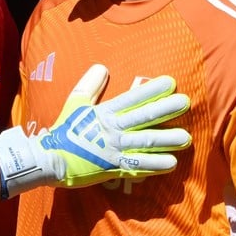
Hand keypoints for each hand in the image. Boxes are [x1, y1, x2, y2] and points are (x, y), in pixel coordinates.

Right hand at [0, 64, 190, 198]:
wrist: (49, 159)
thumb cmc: (63, 131)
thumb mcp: (74, 104)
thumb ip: (90, 85)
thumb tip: (102, 67)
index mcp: (104, 113)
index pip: (132, 98)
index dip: (151, 90)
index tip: (170, 82)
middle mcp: (112, 130)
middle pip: (142, 118)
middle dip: (165, 109)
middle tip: (185, 102)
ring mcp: (114, 149)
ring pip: (144, 142)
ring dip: (166, 140)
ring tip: (186, 137)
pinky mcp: (113, 168)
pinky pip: (137, 166)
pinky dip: (154, 165)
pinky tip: (171, 163)